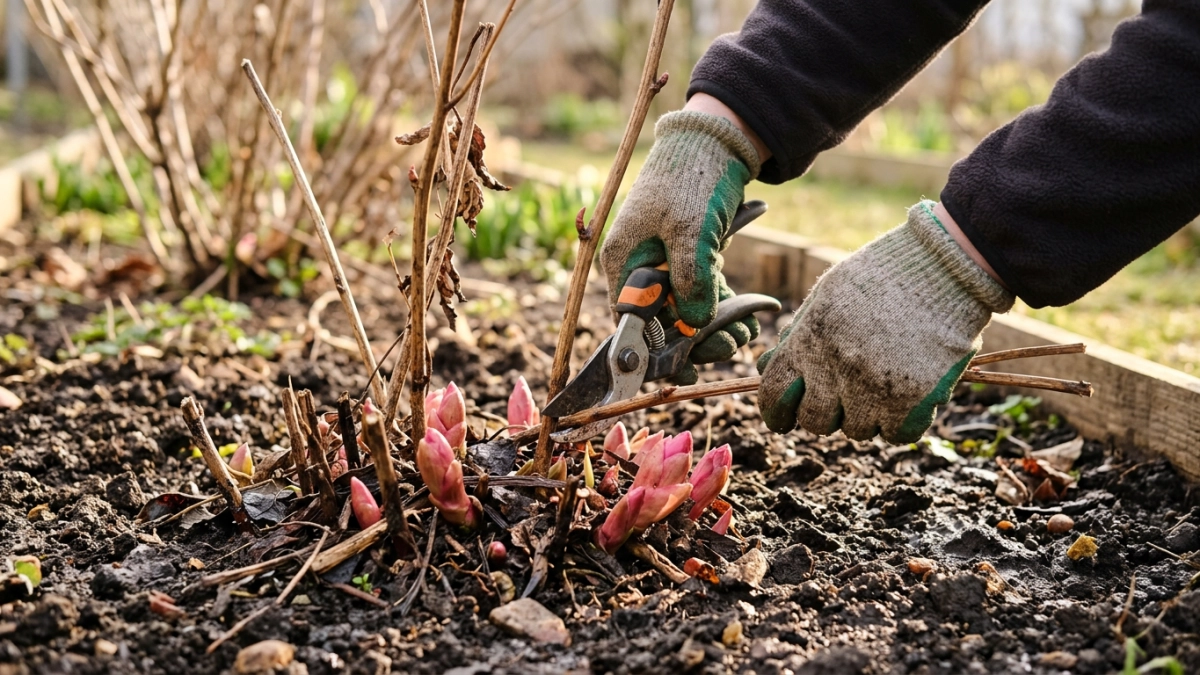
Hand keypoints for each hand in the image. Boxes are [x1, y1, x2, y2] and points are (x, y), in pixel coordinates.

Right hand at [599, 111, 762, 382]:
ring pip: (685, 312)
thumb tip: (693, 328)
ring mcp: (666, 263)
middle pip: (660, 321)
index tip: (683, 369)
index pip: (630, 320)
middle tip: (725, 349)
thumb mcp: (690, 232)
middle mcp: (639, 266)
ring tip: (742, 335)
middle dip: (694, 341)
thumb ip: (689, 282)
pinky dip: (722, 310)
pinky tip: (746, 321)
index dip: (654, 348)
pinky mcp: (692, 258)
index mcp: (623, 261)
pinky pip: (702, 296)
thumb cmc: (692, 180)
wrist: (717, 140)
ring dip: (714, 329)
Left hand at [756, 201, 1014, 442]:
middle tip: (843, 399)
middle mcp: (835, 369)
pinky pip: (897, 434)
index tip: (783, 420)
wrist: (944, 268)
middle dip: (825, 414)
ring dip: (867, 415)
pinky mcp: (911, 401)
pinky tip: (908, 397)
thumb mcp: (828, 294)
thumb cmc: (883, 275)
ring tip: (883, 383)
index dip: (775, 412)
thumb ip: (799, 333)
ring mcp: (873, 388)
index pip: (775, 393)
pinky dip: (902, 422)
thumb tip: (769, 365)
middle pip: (815, 422)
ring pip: (858, 430)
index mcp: (809, 340)